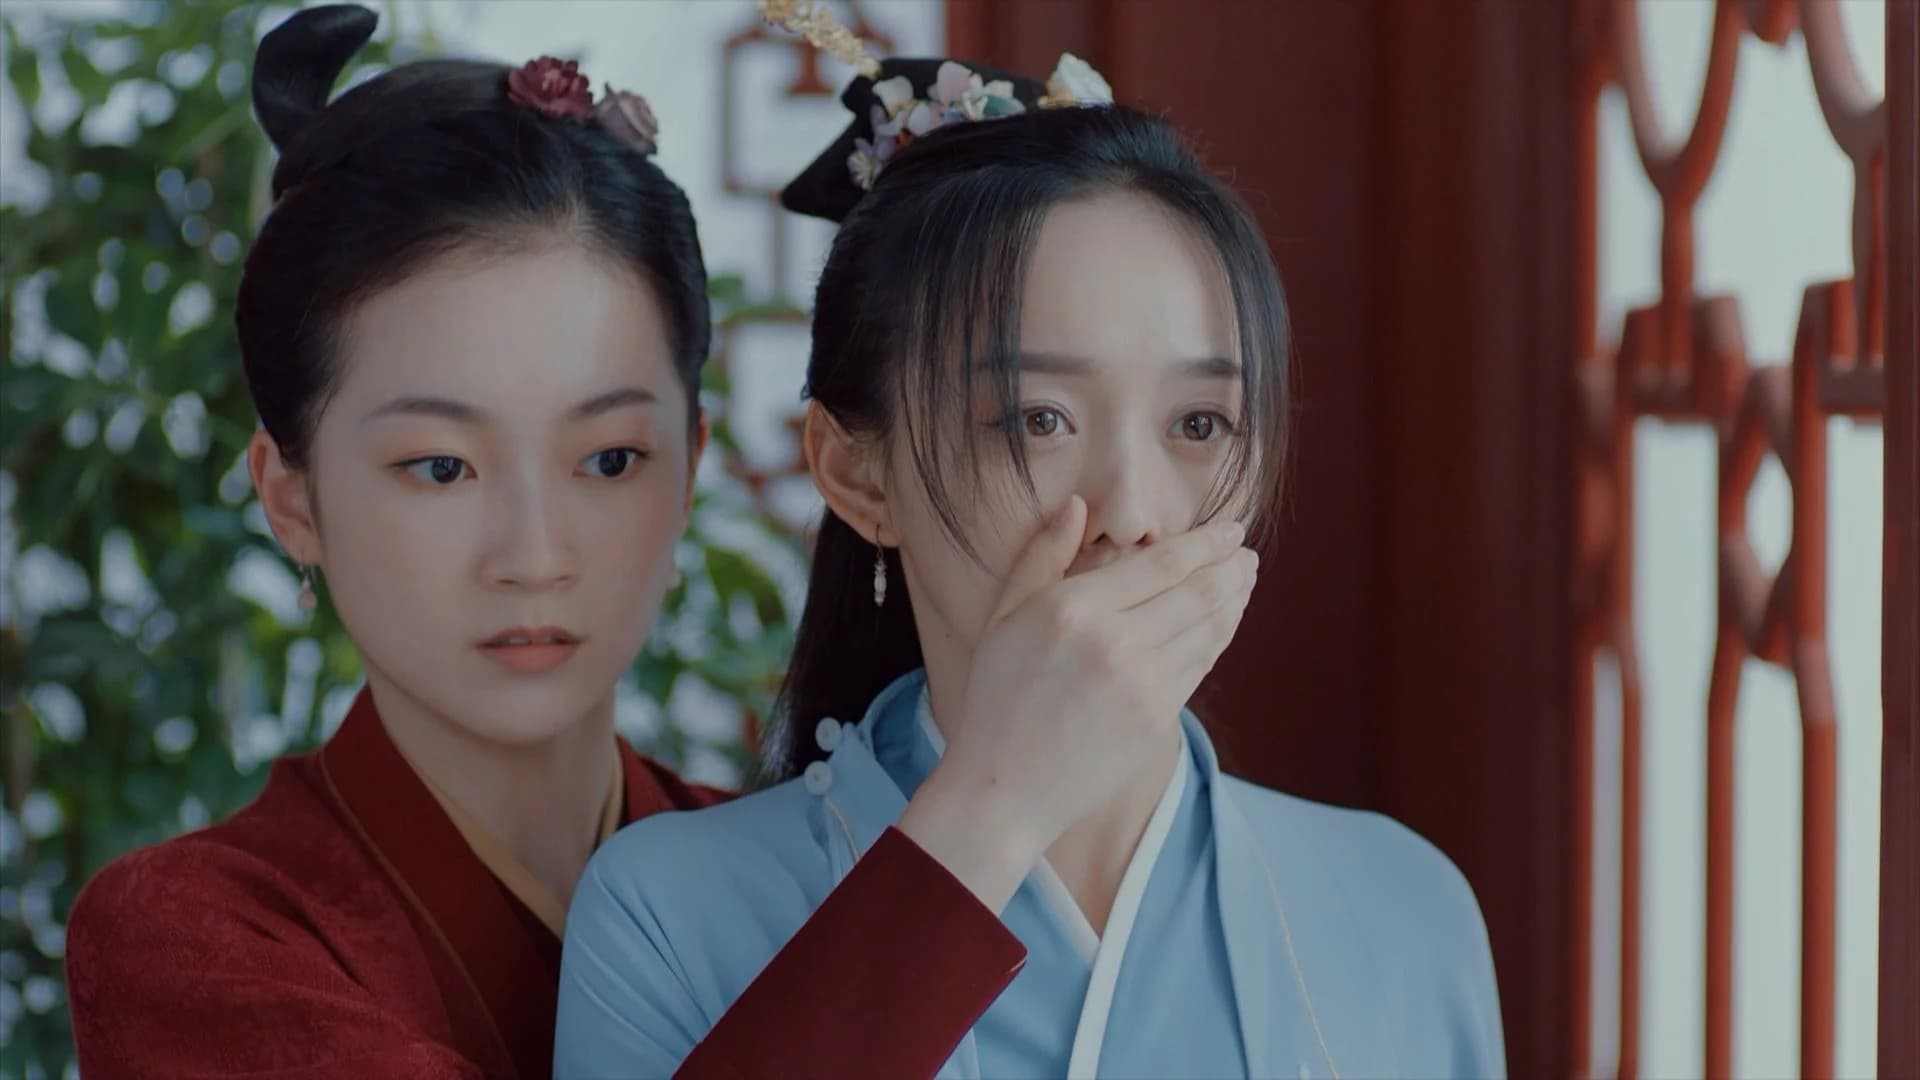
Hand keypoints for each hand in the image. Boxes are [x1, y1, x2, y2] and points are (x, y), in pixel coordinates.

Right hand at [898, 496, 1257, 909]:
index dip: (1205, 543)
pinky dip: (1220, 637)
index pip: (1161, 563)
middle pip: (1197, 591)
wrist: (1004, 788)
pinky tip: (1224, 622)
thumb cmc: (997, 699)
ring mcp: (1141, 684)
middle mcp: (1113, 641)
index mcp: (1073, 608)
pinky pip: (1200, 665)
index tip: (1231, 528)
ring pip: (1208, 628)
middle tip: (1247, 552)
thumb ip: (1041, 555)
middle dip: (1231, 567)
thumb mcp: (1004, 616)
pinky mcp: (1156, 718)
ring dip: (1235, 599)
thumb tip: (1076, 505)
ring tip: (1245, 579)